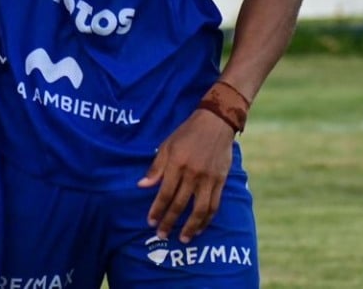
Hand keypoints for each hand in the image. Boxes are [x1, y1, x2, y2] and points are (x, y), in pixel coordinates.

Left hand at [137, 108, 236, 243]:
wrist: (216, 123)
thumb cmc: (187, 133)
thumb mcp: (167, 145)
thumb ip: (155, 167)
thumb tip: (141, 185)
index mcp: (177, 163)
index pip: (165, 193)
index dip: (157, 209)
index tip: (150, 222)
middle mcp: (193, 173)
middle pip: (180, 204)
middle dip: (169, 222)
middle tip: (161, 235)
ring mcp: (208, 179)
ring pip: (199, 210)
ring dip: (190, 227)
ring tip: (182, 238)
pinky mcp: (220, 181)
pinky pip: (214, 205)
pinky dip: (207, 219)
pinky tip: (200, 227)